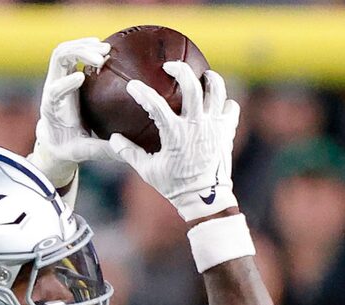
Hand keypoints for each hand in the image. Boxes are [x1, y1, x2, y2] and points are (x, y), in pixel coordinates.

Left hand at [31, 37, 114, 190]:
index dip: (65, 83)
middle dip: (79, 53)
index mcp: (52, 110)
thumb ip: (100, 151)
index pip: (53, 92)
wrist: (55, 139)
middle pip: (58, 61)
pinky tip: (104, 48)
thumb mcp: (82, 152)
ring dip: (84, 46)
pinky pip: (72, 51)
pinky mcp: (66, 72)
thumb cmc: (68, 146)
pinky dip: (86, 45)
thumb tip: (124, 151)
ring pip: (63, 51)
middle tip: (102, 57)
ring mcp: (58, 78)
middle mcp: (51, 89)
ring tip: (106, 49)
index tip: (81, 76)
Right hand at [110, 62, 240, 222]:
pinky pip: (230, 107)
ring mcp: (214, 126)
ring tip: (203, 76)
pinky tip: (216, 105)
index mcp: (175, 134)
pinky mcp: (227, 130)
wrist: (204, 198)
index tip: (133, 86)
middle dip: (180, 71)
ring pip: (217, 90)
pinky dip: (224, 103)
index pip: (155, 105)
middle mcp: (196, 125)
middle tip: (171, 66)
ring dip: (210, 79)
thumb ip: (130, 153)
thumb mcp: (148, 170)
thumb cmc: (174, 186)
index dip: (141, 93)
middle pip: (192, 86)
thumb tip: (113, 139)